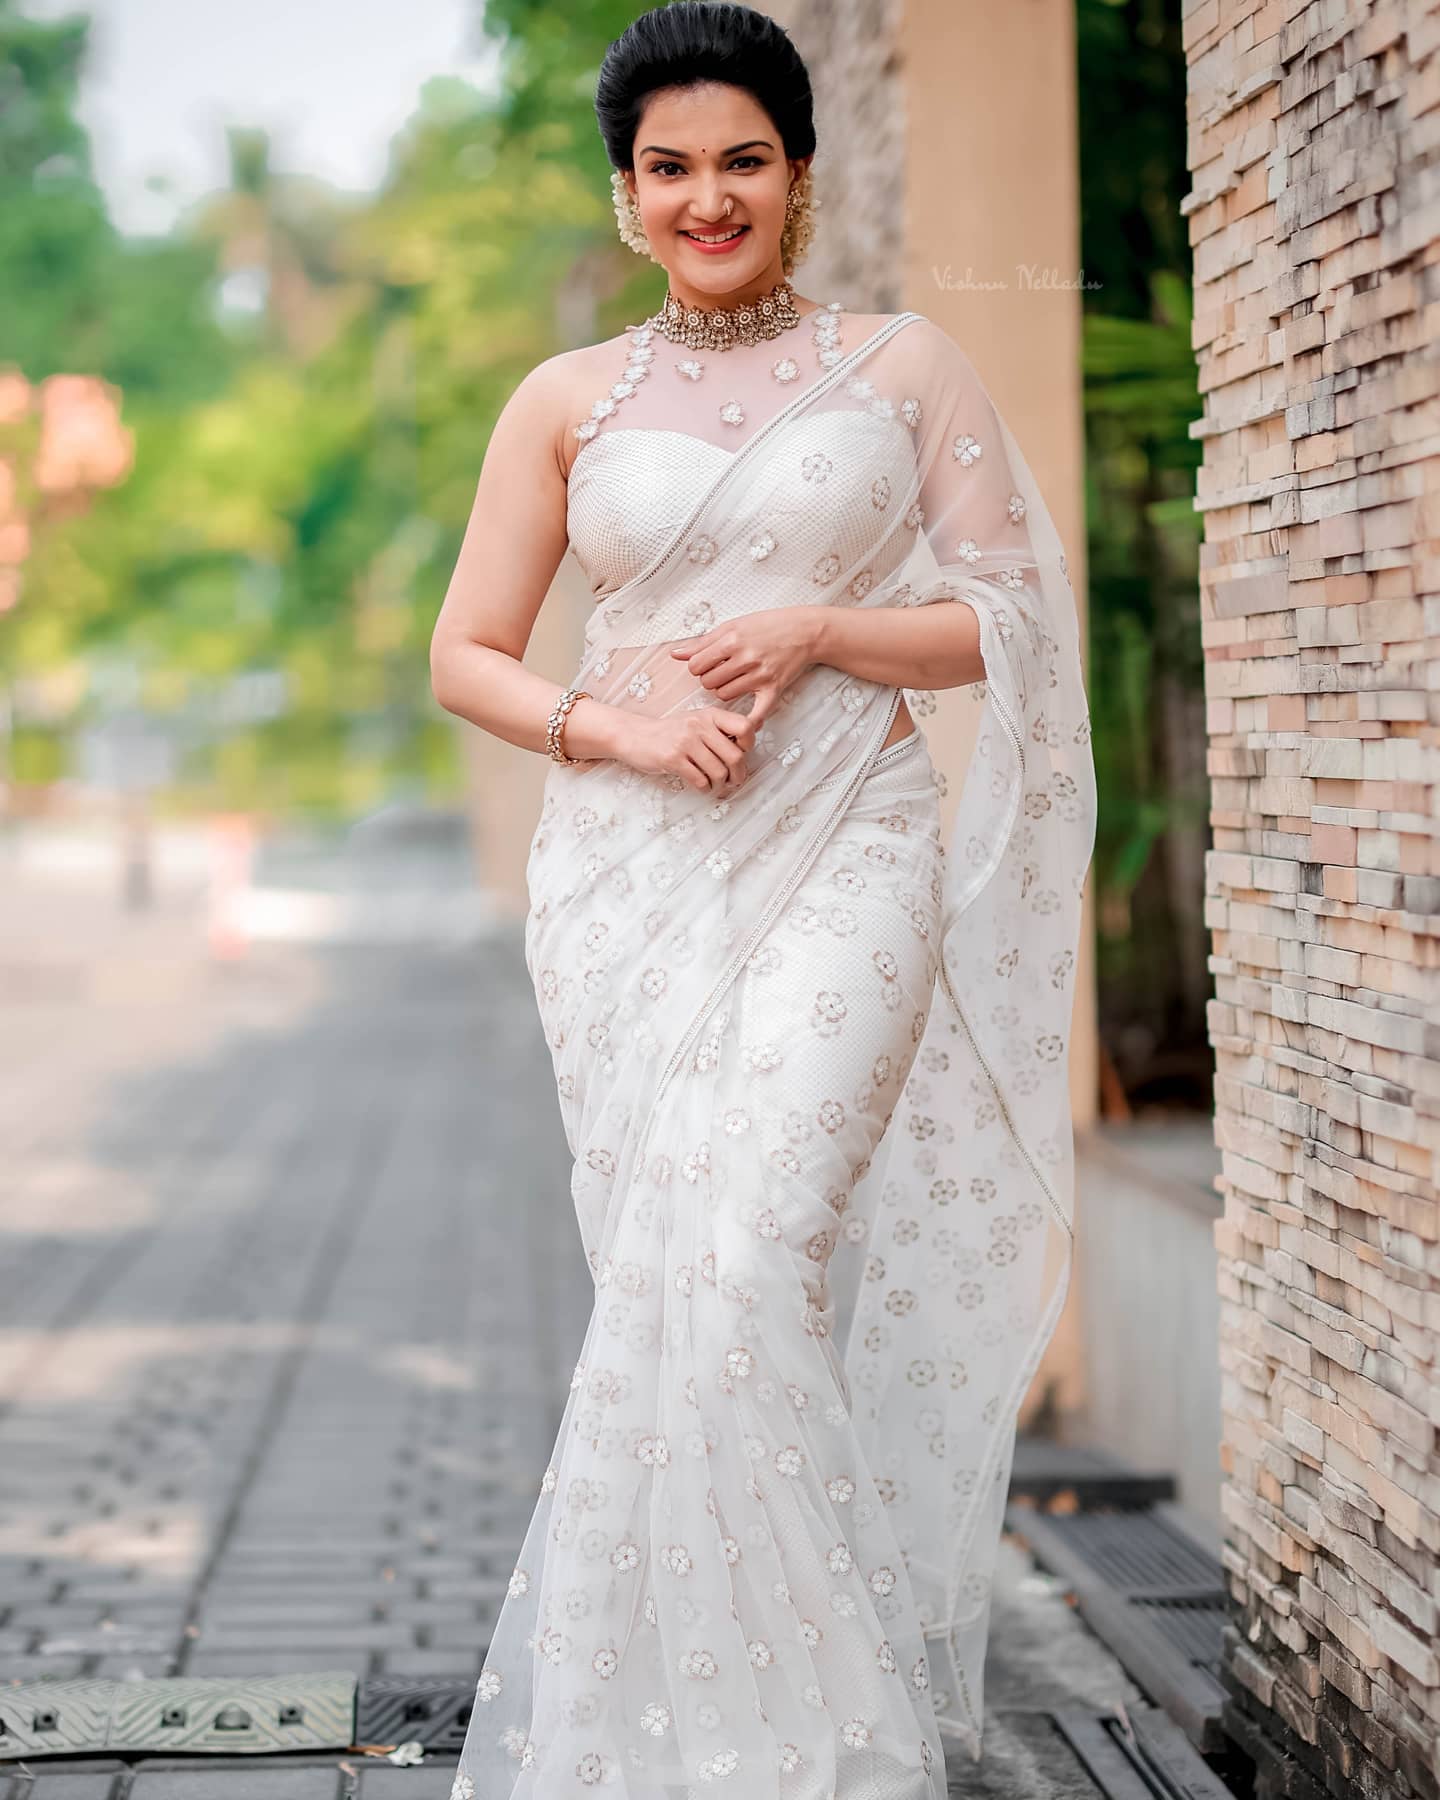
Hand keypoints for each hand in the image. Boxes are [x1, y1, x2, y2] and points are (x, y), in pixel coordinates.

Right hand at [619, 706, 757, 793]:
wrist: (636, 736)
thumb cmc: (672, 732)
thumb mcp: (698, 721)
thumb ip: (723, 726)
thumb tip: (756, 728)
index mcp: (710, 715)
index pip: (745, 727)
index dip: (749, 744)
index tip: (742, 753)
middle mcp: (699, 726)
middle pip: (735, 756)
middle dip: (738, 775)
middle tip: (733, 781)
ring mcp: (685, 742)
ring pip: (719, 772)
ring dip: (721, 784)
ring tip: (716, 784)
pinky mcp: (673, 759)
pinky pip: (700, 780)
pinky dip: (705, 788)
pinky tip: (701, 786)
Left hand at [667, 607, 820, 731]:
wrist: (805, 631)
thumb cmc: (768, 625)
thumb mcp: (733, 626)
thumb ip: (703, 642)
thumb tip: (675, 654)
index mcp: (731, 640)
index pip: (696, 665)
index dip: (697, 666)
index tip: (707, 663)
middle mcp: (744, 658)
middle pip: (708, 682)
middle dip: (710, 678)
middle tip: (721, 671)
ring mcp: (759, 676)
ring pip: (724, 695)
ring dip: (725, 690)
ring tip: (734, 681)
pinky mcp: (773, 689)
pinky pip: (755, 714)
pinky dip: (748, 721)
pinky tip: (744, 722)